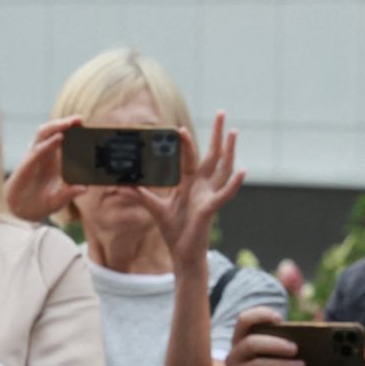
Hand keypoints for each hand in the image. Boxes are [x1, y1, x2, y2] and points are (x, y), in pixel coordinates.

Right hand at [5, 116, 87, 221]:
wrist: (21, 211)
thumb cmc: (41, 203)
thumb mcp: (59, 199)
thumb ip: (70, 193)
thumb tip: (85, 188)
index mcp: (56, 161)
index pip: (66, 141)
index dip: (75, 132)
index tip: (88, 127)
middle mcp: (46, 155)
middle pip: (56, 132)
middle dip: (67, 123)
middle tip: (81, 120)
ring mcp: (36, 157)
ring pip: (45, 134)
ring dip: (57, 126)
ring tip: (70, 123)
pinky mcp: (28, 163)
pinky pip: (38, 149)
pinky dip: (48, 142)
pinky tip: (58, 138)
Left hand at [129, 111, 243, 264]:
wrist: (182, 253)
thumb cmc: (174, 230)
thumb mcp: (155, 208)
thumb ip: (140, 195)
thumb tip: (121, 184)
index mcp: (190, 182)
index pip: (189, 156)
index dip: (186, 142)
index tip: (179, 127)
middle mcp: (203, 185)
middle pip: (212, 154)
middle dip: (216, 134)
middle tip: (221, 112)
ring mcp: (209, 195)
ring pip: (223, 168)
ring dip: (229, 150)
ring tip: (233, 131)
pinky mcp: (211, 208)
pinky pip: (225, 194)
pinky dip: (234, 183)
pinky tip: (243, 171)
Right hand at [225, 307, 304, 365]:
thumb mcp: (275, 355)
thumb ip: (283, 344)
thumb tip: (305, 339)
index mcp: (240, 340)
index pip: (243, 320)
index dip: (259, 315)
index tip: (279, 318)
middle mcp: (233, 356)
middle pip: (250, 343)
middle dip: (274, 344)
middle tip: (295, 348)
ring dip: (281, 365)